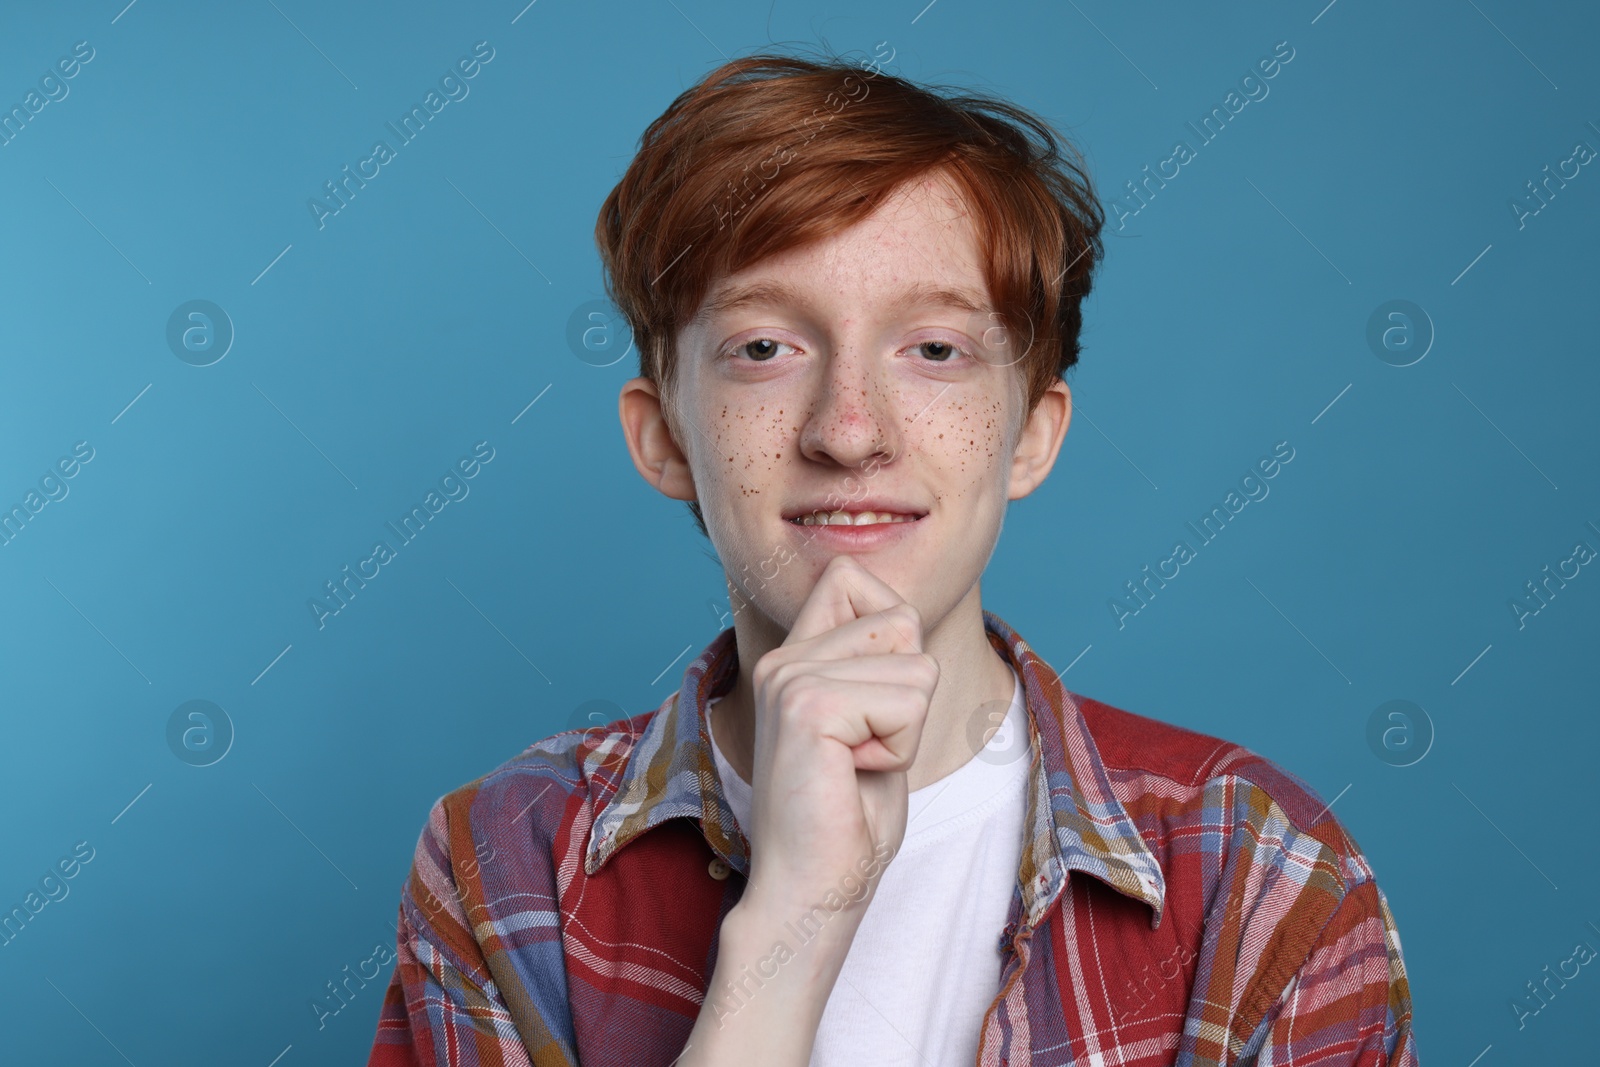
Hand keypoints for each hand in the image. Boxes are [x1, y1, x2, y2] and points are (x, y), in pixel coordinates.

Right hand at [740, 553, 939, 920]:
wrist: (812, 891)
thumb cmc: (848, 820)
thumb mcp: (875, 723)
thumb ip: (881, 665)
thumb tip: (905, 614)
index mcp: (794, 657)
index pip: (850, 577)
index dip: (892, 630)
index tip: (872, 704)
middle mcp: (784, 657)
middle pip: (902, 621)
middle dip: (910, 696)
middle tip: (864, 751)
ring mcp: (790, 676)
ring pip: (916, 667)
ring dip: (907, 730)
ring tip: (857, 767)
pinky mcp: (808, 704)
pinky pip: (909, 701)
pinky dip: (901, 748)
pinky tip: (854, 775)